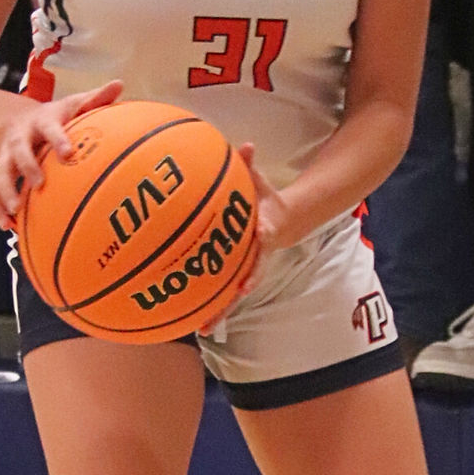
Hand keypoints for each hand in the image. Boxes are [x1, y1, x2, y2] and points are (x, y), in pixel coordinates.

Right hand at [0, 79, 123, 230]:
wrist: (16, 118)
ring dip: (5, 192)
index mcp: (42, 120)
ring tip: (15, 212)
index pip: (50, 128)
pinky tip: (8, 226)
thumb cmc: (55, 115)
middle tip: (39, 184)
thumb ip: (95, 98)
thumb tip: (119, 84)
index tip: (68, 153)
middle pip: (18, 150)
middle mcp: (20, 137)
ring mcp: (7, 155)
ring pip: (0, 172)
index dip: (58, 139)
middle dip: (26, 167)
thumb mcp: (73, 103)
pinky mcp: (0, 171)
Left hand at [198, 143, 285, 334]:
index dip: (260, 244)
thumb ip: (251, 166)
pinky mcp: (235, 275)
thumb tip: (248, 146)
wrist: (282, 221)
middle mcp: (255, 257)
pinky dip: (209, 306)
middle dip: (233, 295)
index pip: (264, 239)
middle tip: (220, 309)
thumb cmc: (264, 200)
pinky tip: (191, 321)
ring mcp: (246, 270)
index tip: (256, 251)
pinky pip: (220, 292)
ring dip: (219, 310)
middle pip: (246, 278)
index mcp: (264, 233)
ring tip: (201, 329)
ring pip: (232, 294)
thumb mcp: (261, 182)